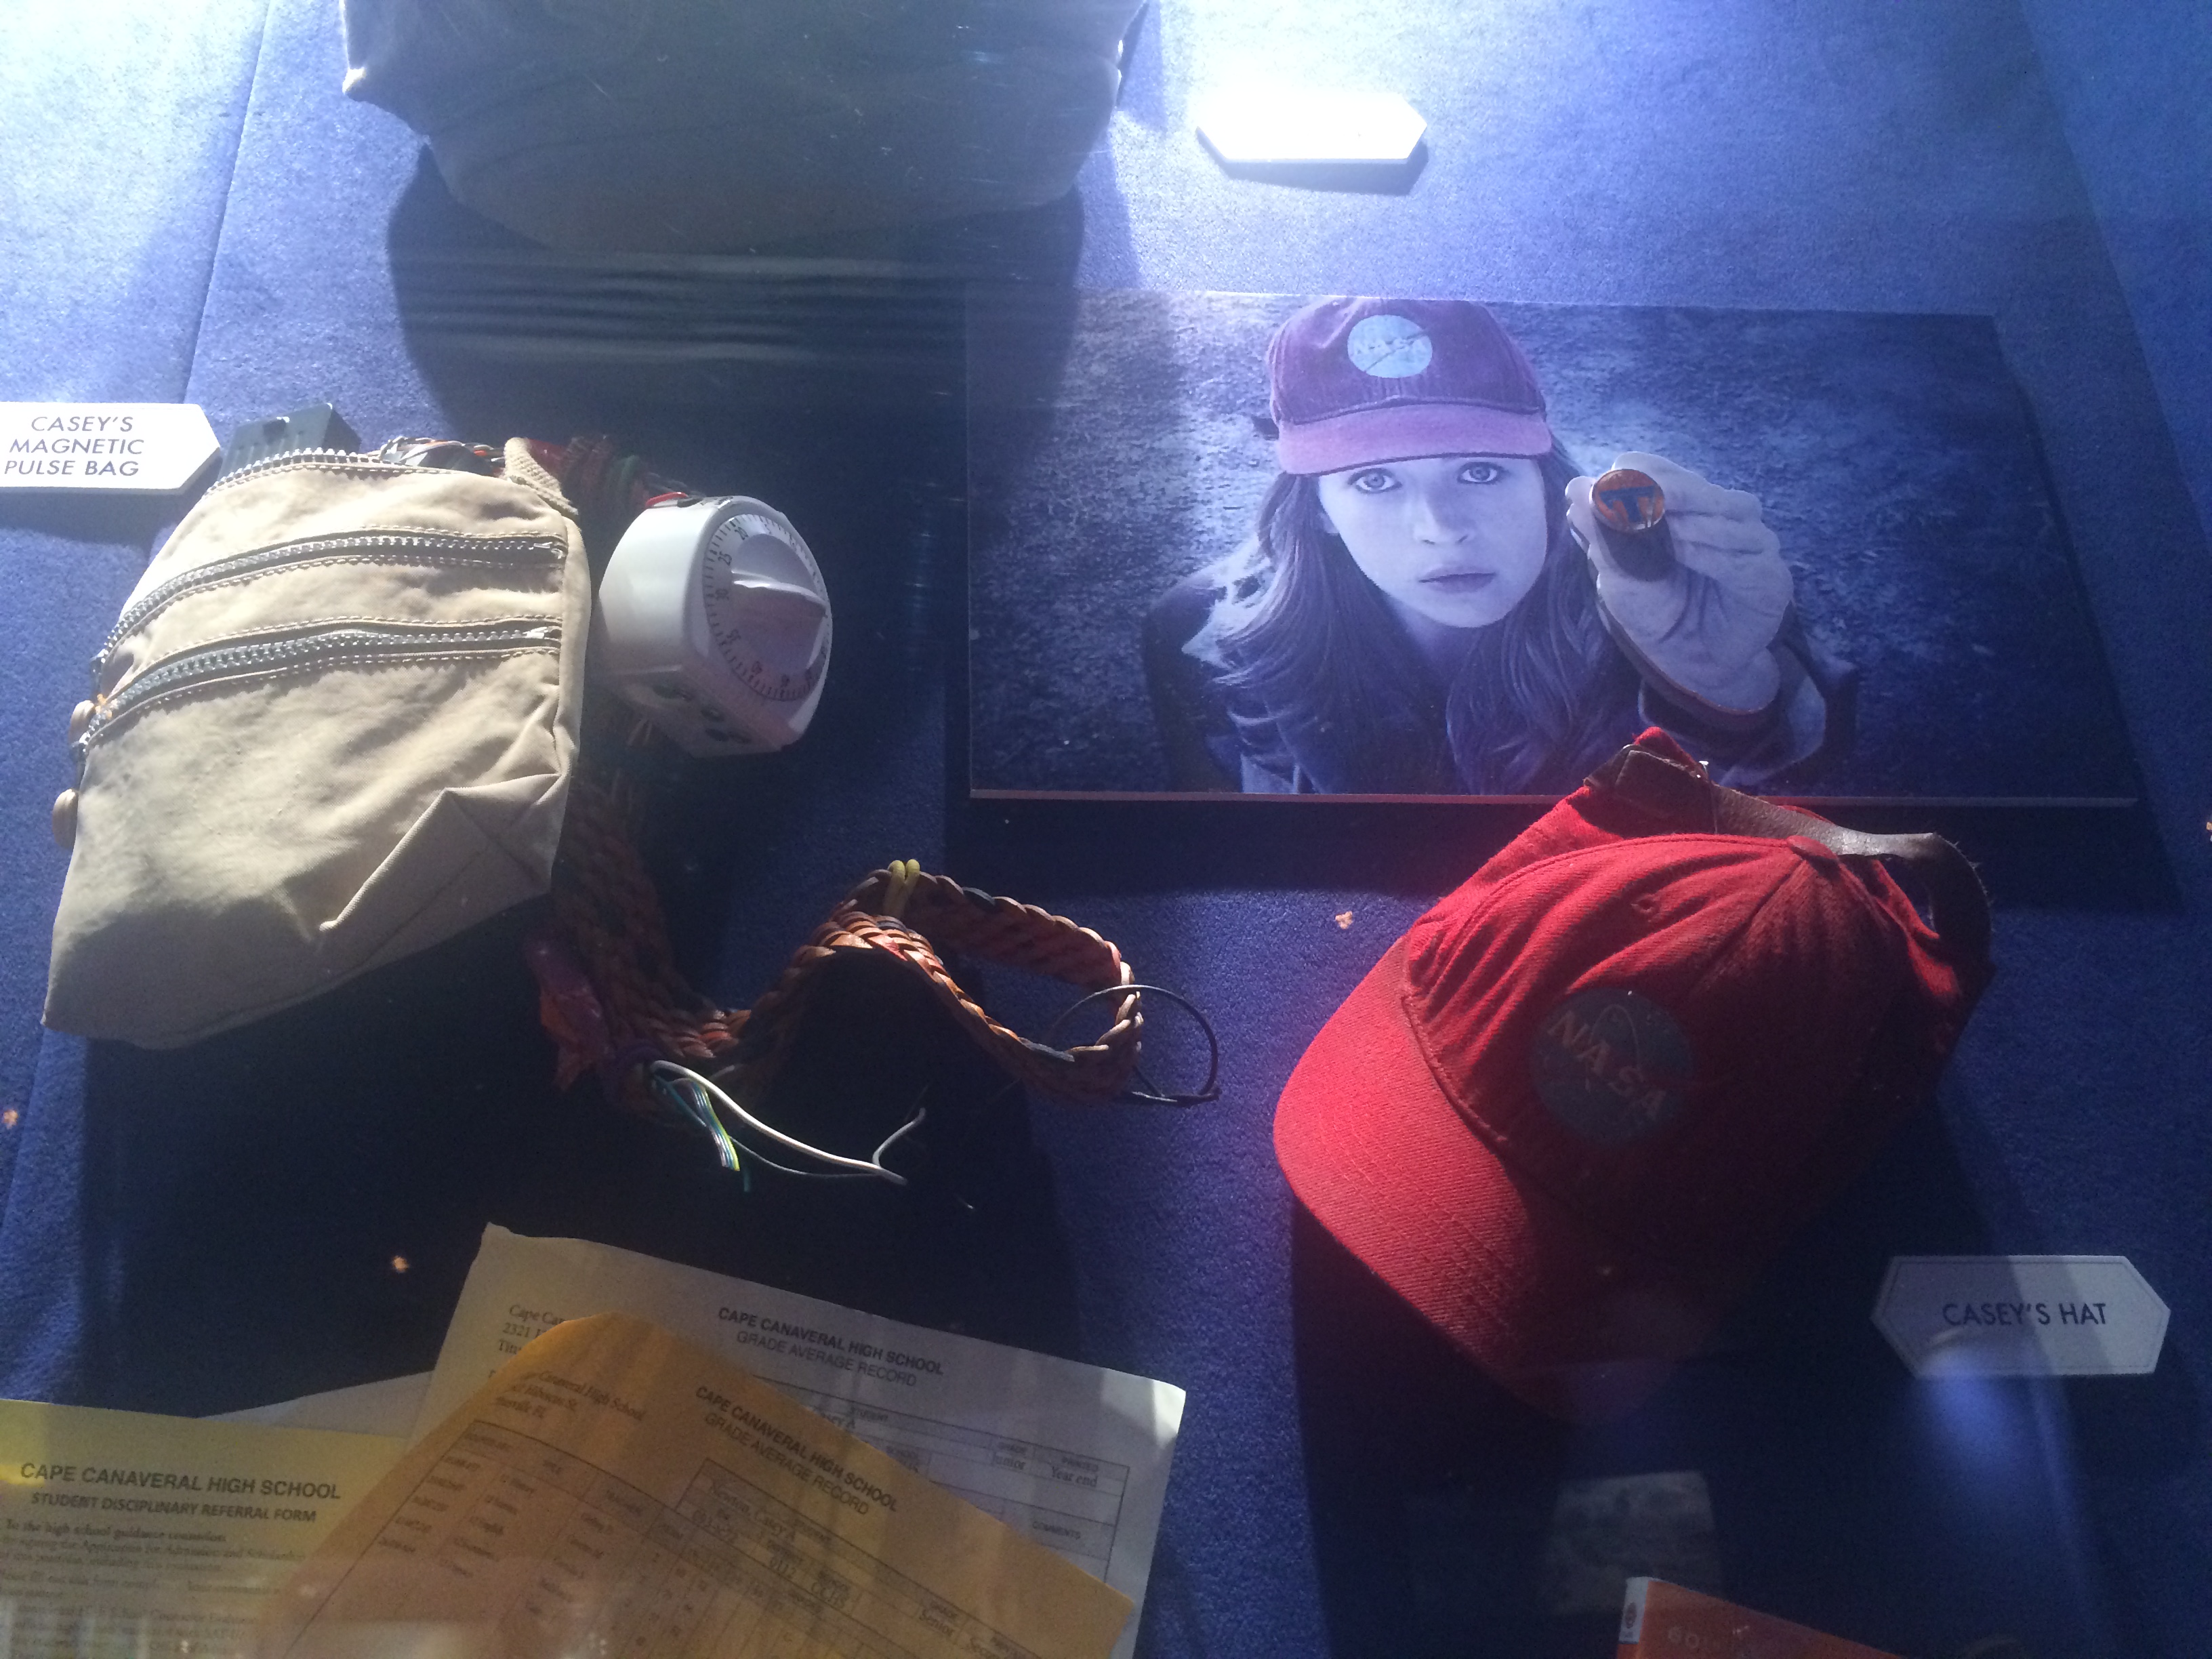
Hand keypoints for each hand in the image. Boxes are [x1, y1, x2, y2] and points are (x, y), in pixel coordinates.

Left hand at [1565, 451, 1793, 713]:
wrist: (1686, 661)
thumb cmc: (1654, 609)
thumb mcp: (1617, 573)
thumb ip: (1601, 533)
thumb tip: (1576, 488)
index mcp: (1687, 506)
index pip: (1666, 471)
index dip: (1642, 472)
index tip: (1612, 483)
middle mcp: (1724, 515)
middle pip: (1700, 488)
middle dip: (1667, 489)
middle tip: (1636, 496)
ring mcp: (1752, 543)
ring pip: (1731, 514)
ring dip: (1691, 520)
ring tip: (1661, 532)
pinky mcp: (1770, 577)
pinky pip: (1744, 559)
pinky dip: (1714, 554)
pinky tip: (1687, 554)